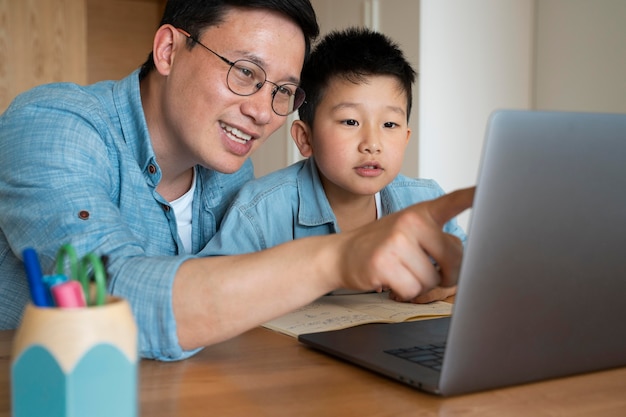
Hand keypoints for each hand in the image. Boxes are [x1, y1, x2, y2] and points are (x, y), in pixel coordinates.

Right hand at [336, 187, 474, 300]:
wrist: (340, 255)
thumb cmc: (381, 246)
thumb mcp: (408, 231)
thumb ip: (436, 239)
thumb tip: (467, 262)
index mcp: (421, 212)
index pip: (453, 202)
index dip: (475, 196)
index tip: (490, 191)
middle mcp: (410, 222)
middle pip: (454, 258)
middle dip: (447, 274)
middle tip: (428, 271)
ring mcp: (396, 241)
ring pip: (432, 279)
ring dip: (421, 285)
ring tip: (402, 272)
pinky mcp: (383, 263)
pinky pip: (413, 290)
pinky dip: (405, 293)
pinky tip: (391, 280)